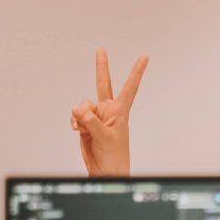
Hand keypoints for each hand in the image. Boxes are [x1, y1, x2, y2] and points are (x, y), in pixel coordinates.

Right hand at [70, 49, 148, 175]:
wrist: (105, 170)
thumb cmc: (114, 156)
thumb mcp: (104, 136)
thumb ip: (90, 120)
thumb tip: (78, 108)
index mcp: (120, 111)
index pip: (130, 87)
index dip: (137, 71)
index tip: (144, 56)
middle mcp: (108, 110)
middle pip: (104, 84)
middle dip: (101, 67)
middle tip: (101, 50)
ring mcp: (96, 116)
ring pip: (82, 105)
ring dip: (79, 115)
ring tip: (84, 129)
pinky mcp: (85, 123)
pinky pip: (75, 115)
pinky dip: (74, 122)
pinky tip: (78, 130)